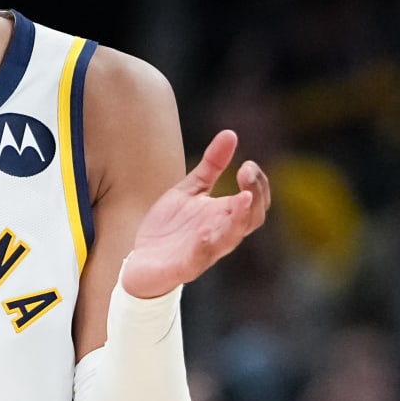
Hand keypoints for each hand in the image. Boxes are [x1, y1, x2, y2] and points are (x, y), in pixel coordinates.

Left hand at [121, 129, 270, 297]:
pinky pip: (199, 258)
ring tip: (241, 198)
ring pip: (230, 238)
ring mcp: (204, 251)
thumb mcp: (190, 190)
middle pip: (251, 218)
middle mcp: (221, 234)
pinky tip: (204, 231)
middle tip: (246, 173)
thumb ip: (211, 166)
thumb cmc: (171, 228)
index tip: (247, 163)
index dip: (258, 183)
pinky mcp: (184, 267)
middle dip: (254, 195)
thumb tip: (230, 133)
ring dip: (237, 219)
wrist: (141, 262)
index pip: (256, 202)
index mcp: (225, 216)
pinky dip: (204, 245)